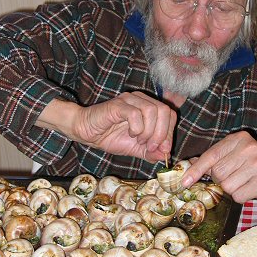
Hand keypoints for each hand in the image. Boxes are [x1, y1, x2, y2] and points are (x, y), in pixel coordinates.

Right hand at [36, 92, 176, 162]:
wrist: (86, 132)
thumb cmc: (110, 136)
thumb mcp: (135, 148)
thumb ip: (151, 151)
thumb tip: (166, 156)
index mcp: (147, 106)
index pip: (169, 113)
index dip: (169, 132)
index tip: (163, 149)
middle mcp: (140, 99)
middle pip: (164, 110)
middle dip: (162, 133)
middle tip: (151, 147)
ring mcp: (129, 100)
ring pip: (152, 111)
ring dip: (149, 131)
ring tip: (139, 141)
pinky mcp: (117, 105)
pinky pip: (135, 114)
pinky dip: (137, 128)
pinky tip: (131, 134)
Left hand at [182, 131, 256, 205]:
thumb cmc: (253, 168)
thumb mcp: (233, 157)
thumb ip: (213, 159)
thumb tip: (189, 164)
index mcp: (238, 139)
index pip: (211, 155)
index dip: (196, 169)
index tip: (184, 181)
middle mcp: (249, 148)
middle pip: (218, 173)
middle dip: (221, 180)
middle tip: (234, 178)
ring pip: (227, 186)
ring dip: (232, 190)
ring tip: (244, 183)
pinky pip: (238, 196)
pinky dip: (241, 197)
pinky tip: (251, 190)